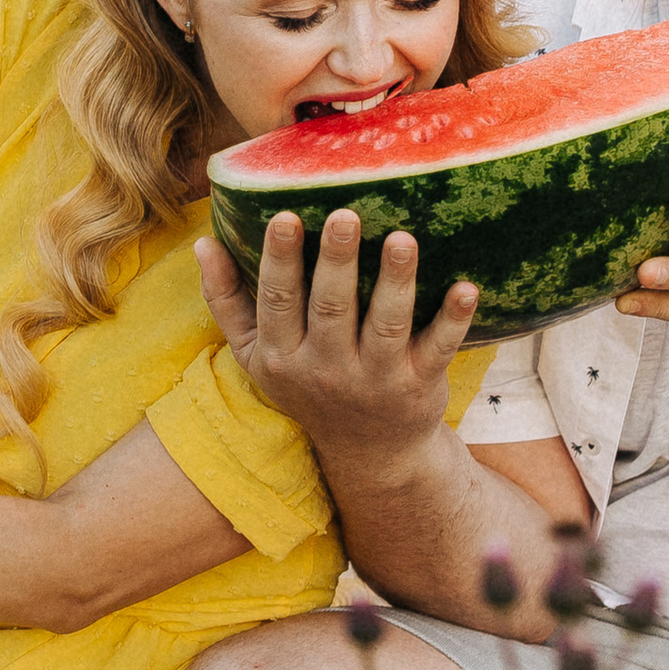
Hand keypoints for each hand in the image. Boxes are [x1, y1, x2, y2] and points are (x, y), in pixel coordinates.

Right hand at [198, 206, 480, 472]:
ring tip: (403, 238)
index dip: (280, 260)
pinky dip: (453, 320)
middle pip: (332, 309)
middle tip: (345, 216)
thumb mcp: (256, 355)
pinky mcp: (420, 384)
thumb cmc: (306, 385)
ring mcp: (377, 378)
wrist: (370, 453)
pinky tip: (466, 288)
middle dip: (337, 262)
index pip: (278, 301)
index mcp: (282, 356)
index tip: (284, 216)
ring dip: (396, 281)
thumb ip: (226, 301)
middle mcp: (327, 369)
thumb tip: (202, 242)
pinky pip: (439, 349)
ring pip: (386, 325)